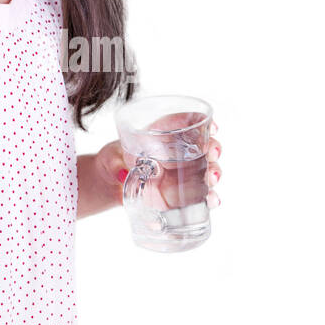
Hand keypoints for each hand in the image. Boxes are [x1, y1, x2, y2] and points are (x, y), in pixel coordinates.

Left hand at [96, 118, 221, 209]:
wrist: (111, 185)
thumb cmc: (113, 161)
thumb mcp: (110, 158)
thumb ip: (114, 163)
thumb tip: (121, 173)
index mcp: (163, 134)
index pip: (189, 122)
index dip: (204, 123)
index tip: (212, 127)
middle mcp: (178, 152)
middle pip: (205, 145)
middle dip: (214, 148)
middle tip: (213, 154)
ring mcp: (183, 173)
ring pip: (208, 169)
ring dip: (215, 172)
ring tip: (212, 180)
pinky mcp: (182, 194)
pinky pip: (202, 194)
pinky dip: (210, 198)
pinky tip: (212, 201)